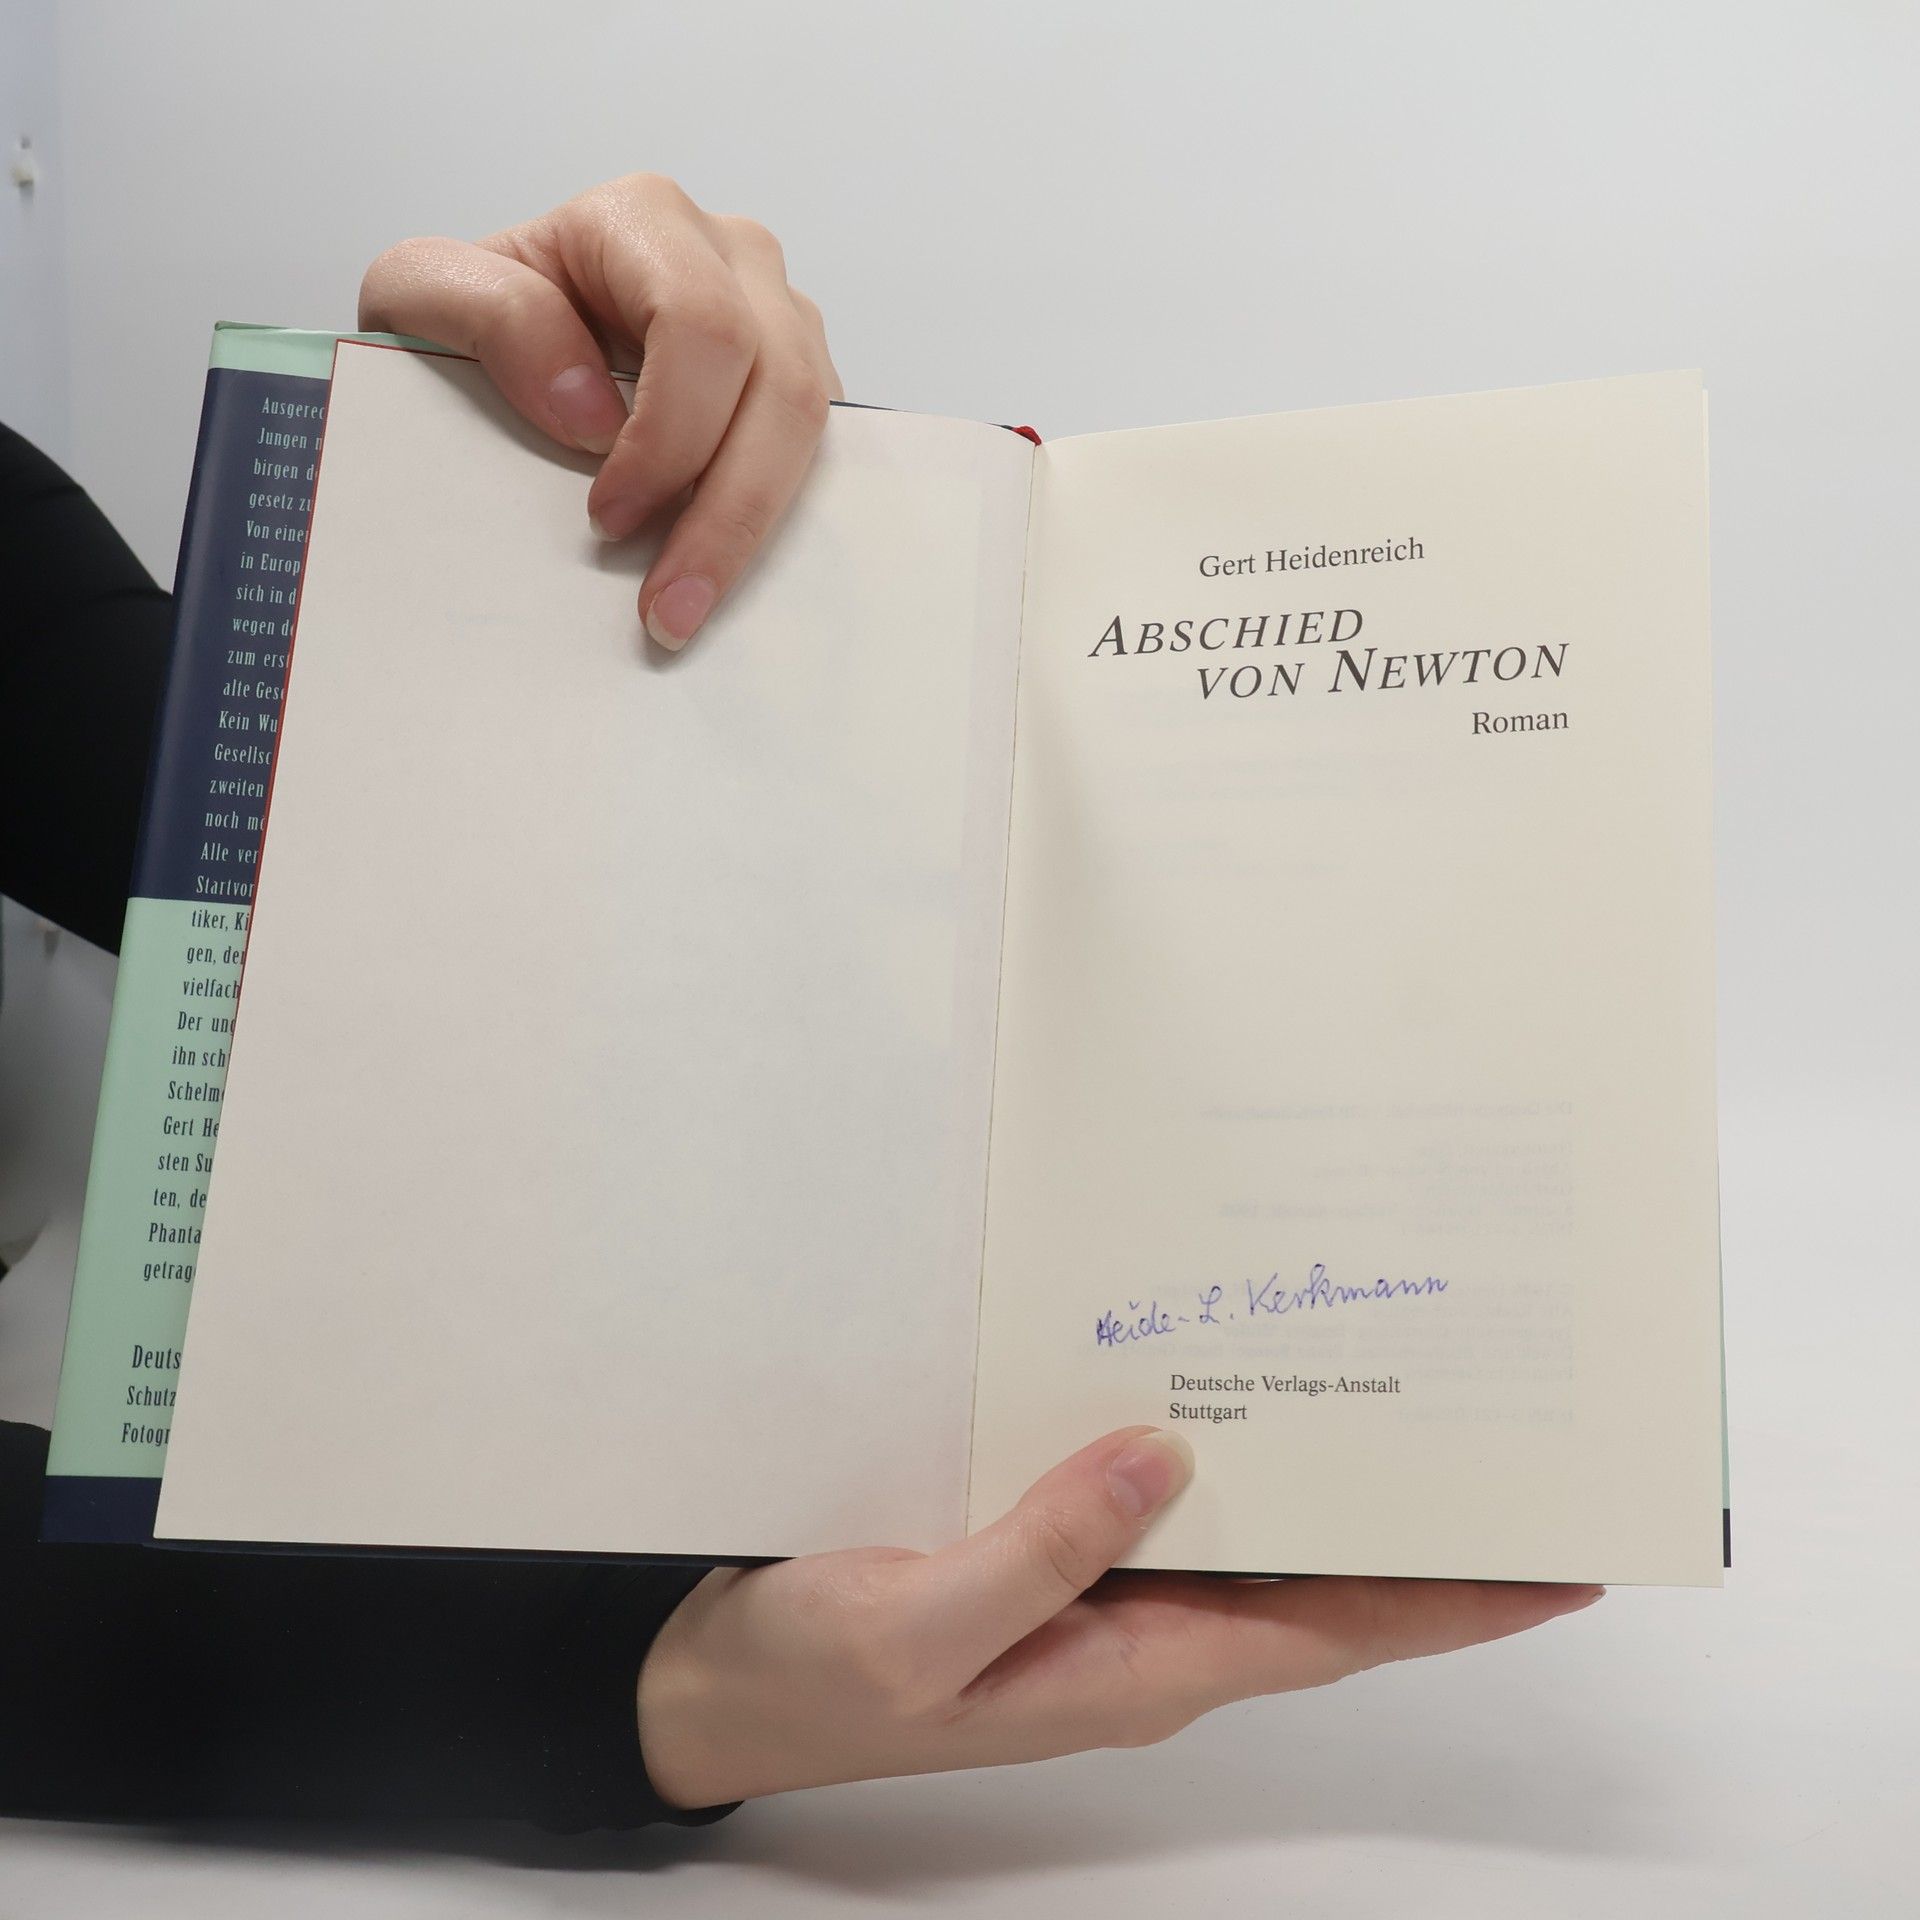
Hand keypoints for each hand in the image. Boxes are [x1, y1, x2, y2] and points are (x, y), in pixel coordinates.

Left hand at [359, 173, 842, 648]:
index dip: (667, 435)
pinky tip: (721, 577)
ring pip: (814, 427)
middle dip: (725, 512)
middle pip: (780, 388)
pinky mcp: (801, 389)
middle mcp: (736, 259)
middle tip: (665, 609)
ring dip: (755, 532)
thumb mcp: (420, 295)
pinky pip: (822, 458)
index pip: (700, 328)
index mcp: (647, 220)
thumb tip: (591, 410)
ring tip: (686, 611)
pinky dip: (775, 524)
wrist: (497, 339)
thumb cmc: (470, 317)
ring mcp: (785, 323)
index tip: (604, 519)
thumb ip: (488, 315)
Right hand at [635, 1426, 1604, 1805]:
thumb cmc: (809, 1679)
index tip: (1565, 1562)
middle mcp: (1137, 1636)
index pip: (1331, 1635)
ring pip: (1240, 1535)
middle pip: (1311, 1584)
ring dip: (1319, 1479)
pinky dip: (1207, 1450)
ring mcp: (1091, 1593)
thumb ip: (1043, 1551)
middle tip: (1501, 1437)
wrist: (716, 1684)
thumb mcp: (917, 1629)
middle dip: (1415, 1528)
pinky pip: (1153, 1498)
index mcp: (1133, 1673)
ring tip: (1400, 1392)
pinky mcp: (1042, 1548)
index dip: (1453, 1605)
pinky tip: (1219, 1384)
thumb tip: (1170, 1459)